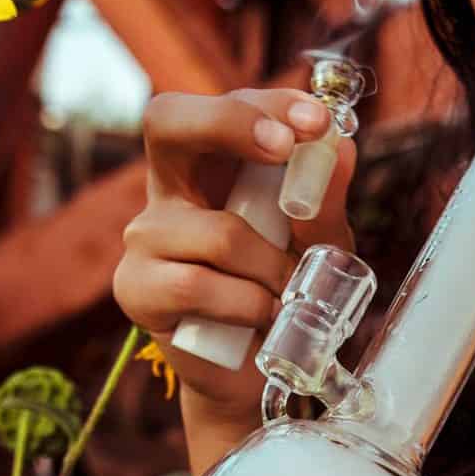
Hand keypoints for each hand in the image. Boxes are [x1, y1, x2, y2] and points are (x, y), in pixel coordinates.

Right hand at [115, 87, 356, 434]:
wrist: (257, 371)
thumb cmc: (283, 292)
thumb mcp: (319, 245)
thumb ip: (324, 202)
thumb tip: (339, 147)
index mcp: (211, 164)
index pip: (223, 106)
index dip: (265, 104)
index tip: (315, 122)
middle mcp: (169, 189)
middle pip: (167, 120)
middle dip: (230, 125)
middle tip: (283, 147)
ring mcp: (145, 236)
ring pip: (218, 232)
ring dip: (272, 268)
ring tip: (288, 293)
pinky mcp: (135, 287)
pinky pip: (198, 285)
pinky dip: (245, 305)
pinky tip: (257, 319)